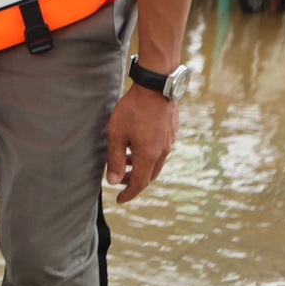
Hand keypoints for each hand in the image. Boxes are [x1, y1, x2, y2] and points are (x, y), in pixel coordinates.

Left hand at [105, 86, 176, 203]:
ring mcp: (169, 140)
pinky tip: (137, 142)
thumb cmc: (133, 109)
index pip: (140, 183)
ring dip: (141, 165)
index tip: (119, 199)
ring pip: (156, 161)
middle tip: (119, 179)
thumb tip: (112, 181)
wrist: (157, 86)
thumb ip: (114, 159)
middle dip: (134, 180)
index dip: (129, 193)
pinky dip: (148, 153)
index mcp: (149, 155)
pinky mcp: (172, 130)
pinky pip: (161, 149)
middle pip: (149, 174)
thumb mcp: (117, 134)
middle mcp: (163, 151)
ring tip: (125, 158)